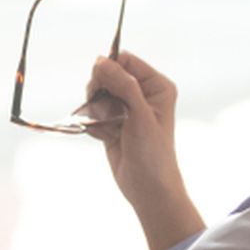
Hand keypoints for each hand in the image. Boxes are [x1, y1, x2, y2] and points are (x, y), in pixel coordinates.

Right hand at [85, 52, 204, 249]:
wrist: (148, 189)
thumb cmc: (153, 153)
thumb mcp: (139, 115)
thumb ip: (123, 84)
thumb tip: (101, 60)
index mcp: (157, 86)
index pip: (126, 61)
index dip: (110, 68)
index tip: (101, 85)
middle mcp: (142, 94)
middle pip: (108, 74)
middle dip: (100, 89)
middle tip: (103, 108)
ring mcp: (127, 109)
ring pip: (98, 93)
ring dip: (94, 107)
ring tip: (104, 124)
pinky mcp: (113, 122)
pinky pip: (94, 112)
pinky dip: (92, 121)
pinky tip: (103, 136)